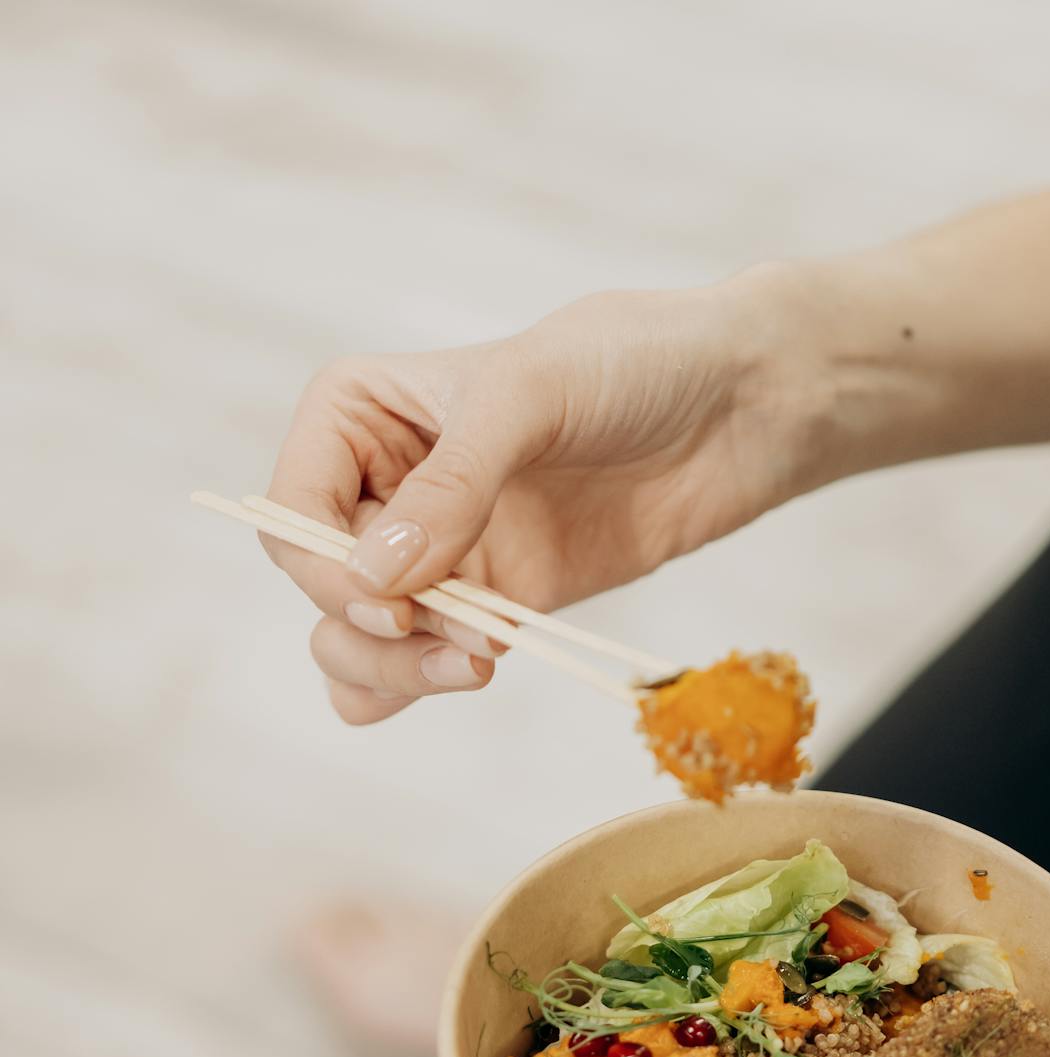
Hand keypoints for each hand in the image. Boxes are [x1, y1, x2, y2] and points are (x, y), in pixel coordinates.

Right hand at [262, 268, 815, 723]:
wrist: (741, 407)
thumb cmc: (634, 361)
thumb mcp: (531, 394)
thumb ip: (453, 484)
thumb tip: (377, 576)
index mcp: (365, 413)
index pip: (292, 508)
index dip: (320, 565)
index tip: (387, 598)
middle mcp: (388, 486)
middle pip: (322, 588)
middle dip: (365, 630)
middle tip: (447, 641)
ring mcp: (441, 552)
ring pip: (361, 640)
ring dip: (393, 672)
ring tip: (477, 664)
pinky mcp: (498, 602)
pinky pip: (424, 664)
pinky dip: (423, 687)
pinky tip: (474, 674)